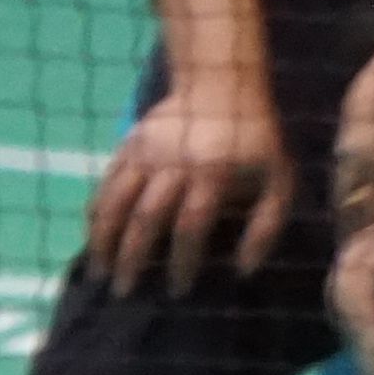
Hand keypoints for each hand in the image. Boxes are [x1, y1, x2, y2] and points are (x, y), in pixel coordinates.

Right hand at [83, 79, 287, 295]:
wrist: (220, 82)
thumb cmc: (255, 140)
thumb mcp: (279, 179)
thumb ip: (267, 226)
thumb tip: (242, 270)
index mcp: (212, 172)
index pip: (190, 224)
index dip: (182, 260)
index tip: (178, 289)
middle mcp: (172, 162)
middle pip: (145, 217)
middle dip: (133, 258)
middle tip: (125, 292)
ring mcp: (145, 151)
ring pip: (116, 200)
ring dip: (104, 239)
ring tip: (100, 272)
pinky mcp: (129, 144)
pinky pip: (106, 182)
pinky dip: (97, 212)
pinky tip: (94, 239)